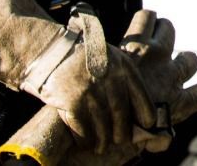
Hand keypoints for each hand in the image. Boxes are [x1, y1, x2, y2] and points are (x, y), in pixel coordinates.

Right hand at [23, 8, 156, 153]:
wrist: (49, 50)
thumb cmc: (79, 55)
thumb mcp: (107, 54)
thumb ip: (120, 73)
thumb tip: (130, 101)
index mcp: (122, 65)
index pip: (140, 94)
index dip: (145, 112)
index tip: (147, 124)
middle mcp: (110, 79)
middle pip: (121, 114)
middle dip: (122, 132)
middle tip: (121, 140)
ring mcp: (92, 91)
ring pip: (103, 125)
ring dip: (103, 140)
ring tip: (101, 146)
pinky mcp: (73, 102)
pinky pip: (83, 129)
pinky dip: (85, 140)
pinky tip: (86, 143)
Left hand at [118, 9, 196, 152]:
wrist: (102, 117)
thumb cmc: (123, 135)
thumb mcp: (148, 141)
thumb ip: (160, 139)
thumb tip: (165, 142)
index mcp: (178, 103)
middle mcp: (172, 75)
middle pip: (191, 60)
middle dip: (183, 61)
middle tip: (169, 64)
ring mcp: (157, 57)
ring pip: (170, 31)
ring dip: (163, 32)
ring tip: (154, 35)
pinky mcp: (139, 44)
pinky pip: (148, 18)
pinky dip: (146, 19)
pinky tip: (143, 22)